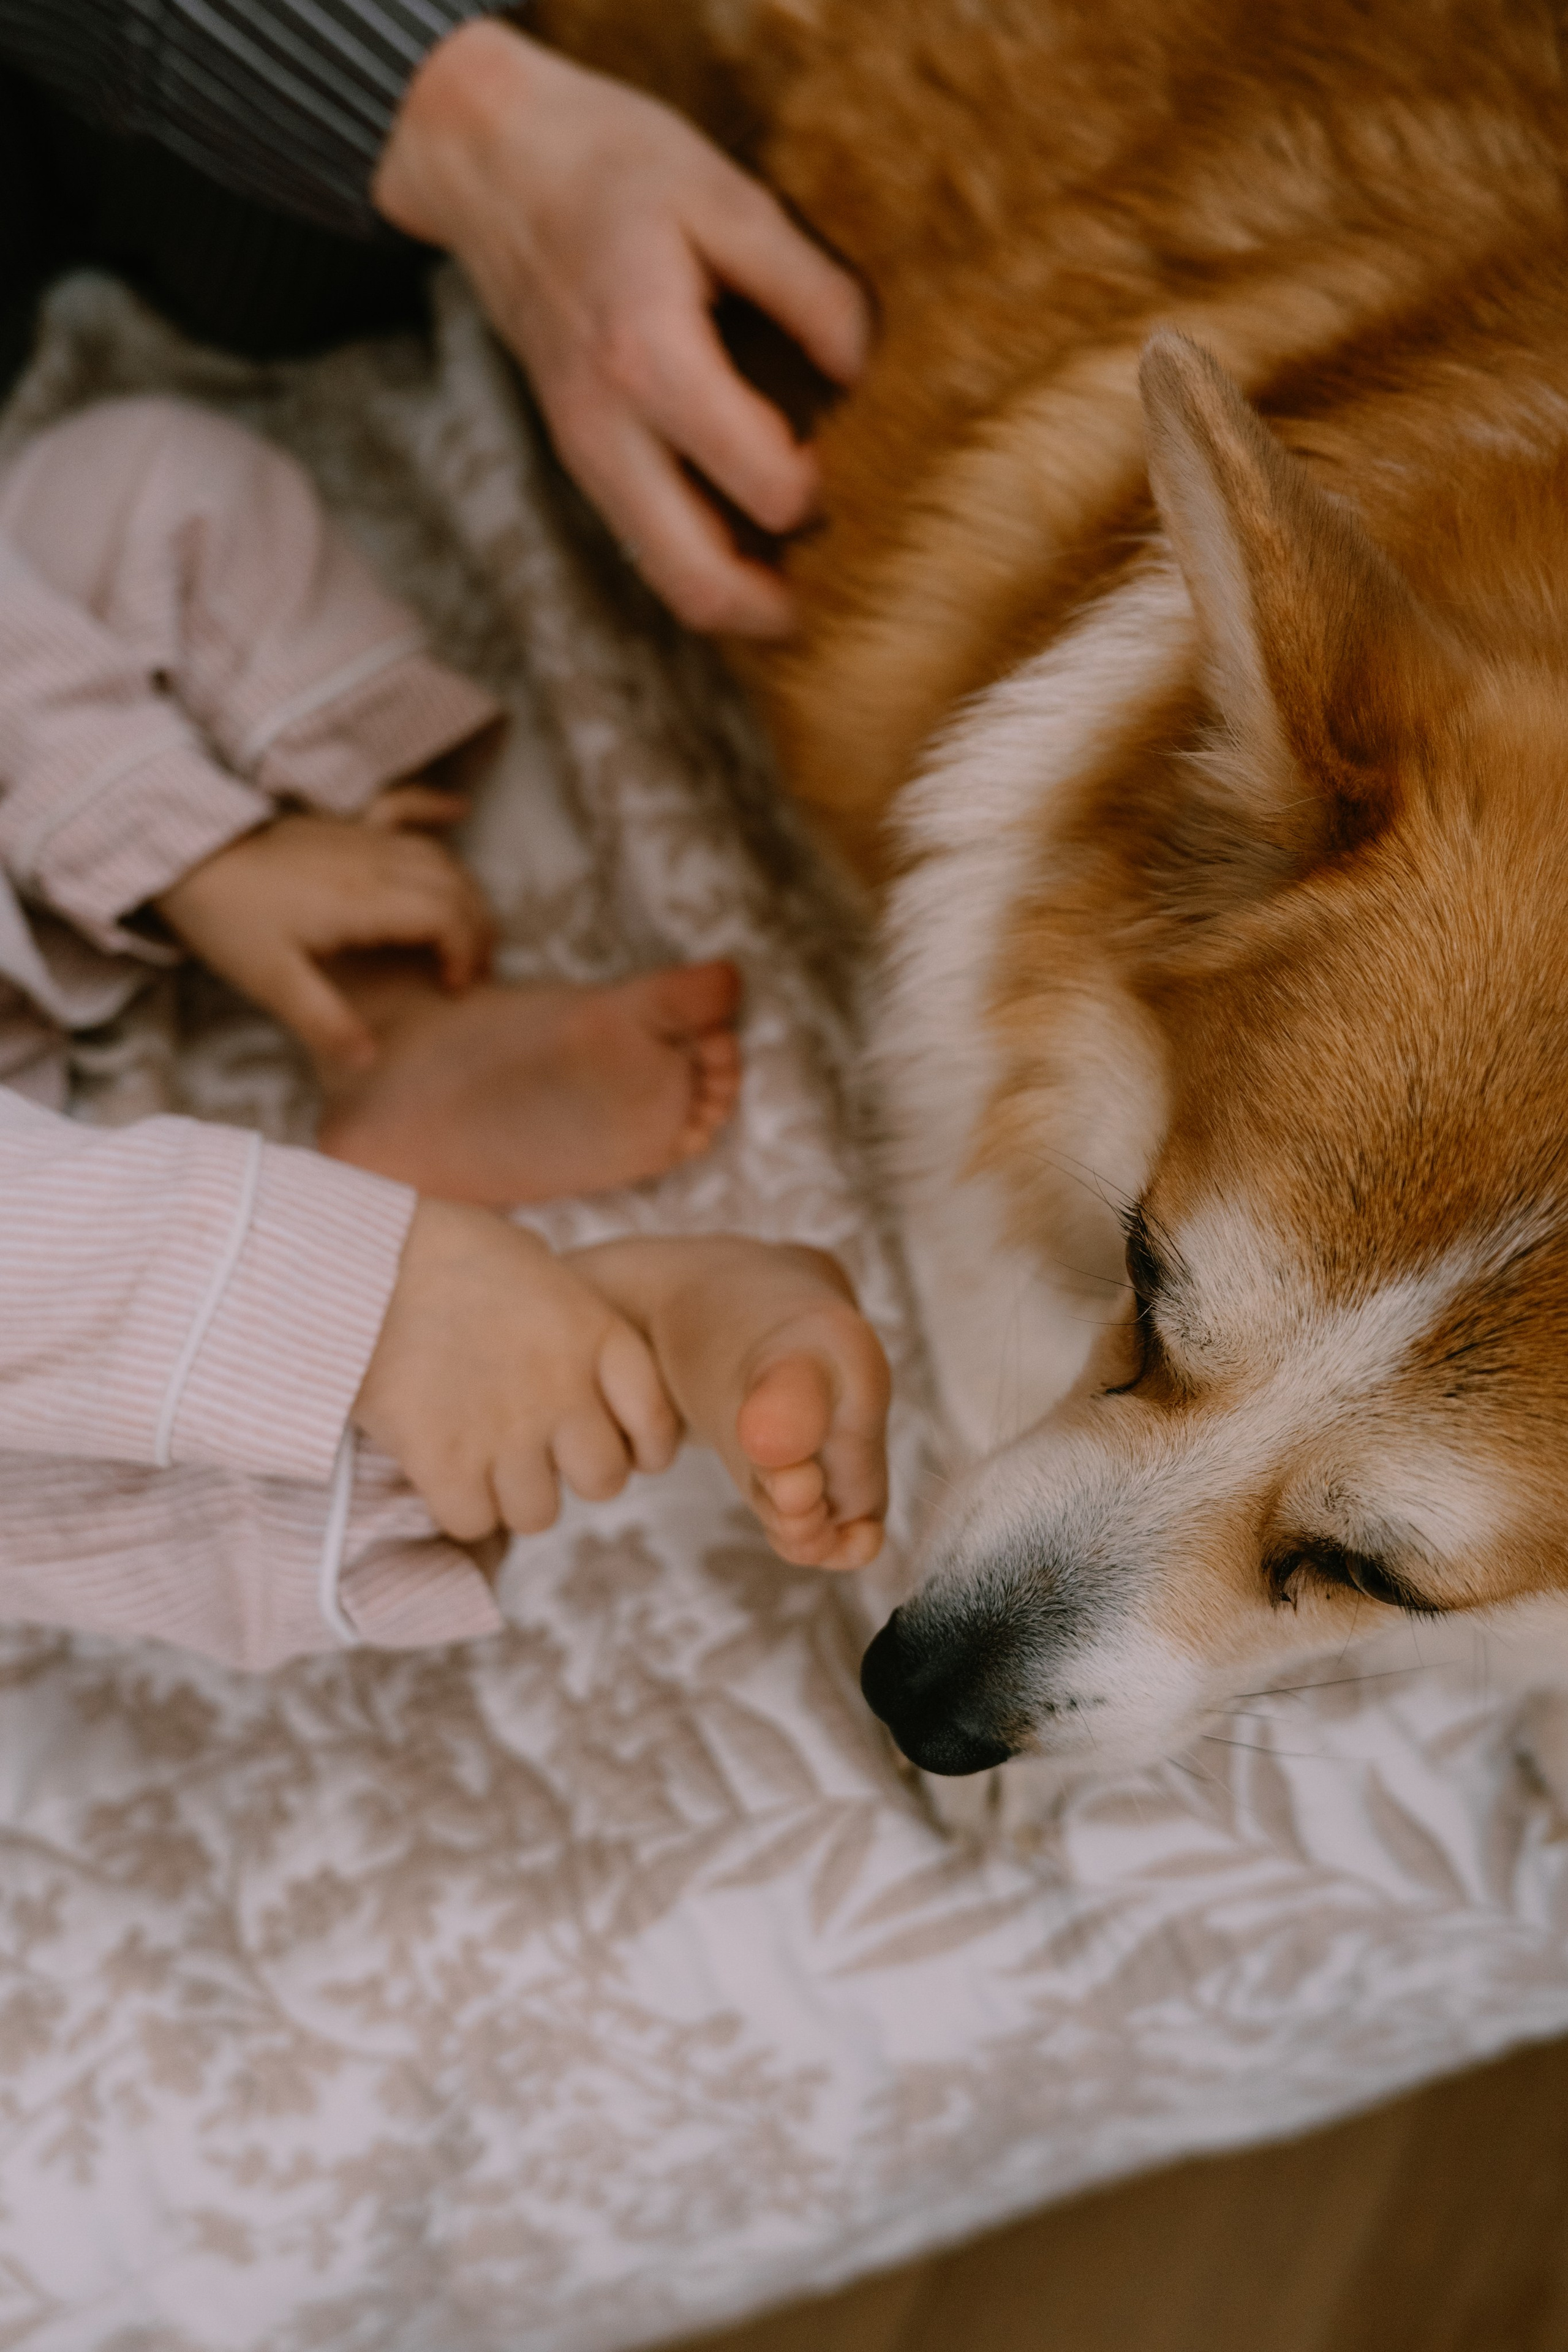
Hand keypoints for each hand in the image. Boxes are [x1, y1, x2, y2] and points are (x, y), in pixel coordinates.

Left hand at [156, 794, 493, 1069]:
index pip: (445, 917)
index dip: (465, 952)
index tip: (454, 988)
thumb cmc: (227, 919)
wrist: (182, 856)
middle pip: (454, 887)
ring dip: (465, 891)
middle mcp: (374, 861)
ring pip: (438, 855)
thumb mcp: (271, 982)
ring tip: (467, 932)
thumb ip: (324, 1021)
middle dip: (477, 929)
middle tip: (472, 972)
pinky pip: (402, 806)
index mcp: (363, 901)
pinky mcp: (343, 825)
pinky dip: (435, 807)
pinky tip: (461, 807)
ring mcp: (361, 837)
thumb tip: (369, 1060)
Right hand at [353, 1200, 682, 1538]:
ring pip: (537, 1514)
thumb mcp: (533, 1263)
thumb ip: (566, 1309)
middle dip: (569, 1475)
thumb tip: (564, 1327)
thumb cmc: (443, 1248)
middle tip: (534, 1454)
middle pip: (601, 1482)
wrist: (362, 1260)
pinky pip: (472, 1522)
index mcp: (594, 1335)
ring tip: (479, 1459)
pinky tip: (438, 1469)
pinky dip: (456, 1506)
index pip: (655, 1424)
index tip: (615, 1445)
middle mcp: (564, 1391)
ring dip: (509, 1496)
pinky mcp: (446, 1462)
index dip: (642, 1447)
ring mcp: (508, 1432)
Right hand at [374, 20, 869, 636]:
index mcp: (648, 360)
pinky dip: (707, 562)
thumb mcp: (725, 196)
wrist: (489, 161)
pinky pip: (649, 548)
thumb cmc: (611, 164)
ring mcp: (584, 457)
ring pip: (668, 583)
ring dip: (742, 597)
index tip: (858, 445)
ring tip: (809, 574)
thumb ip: (808, 287)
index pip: (765, 487)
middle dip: (780, 606)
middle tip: (846, 580)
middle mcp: (606, 431)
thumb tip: (866, 371)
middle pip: (698, 583)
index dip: (826, 485)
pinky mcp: (581, 461)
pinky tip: (757, 536)